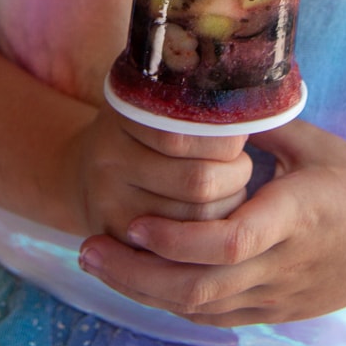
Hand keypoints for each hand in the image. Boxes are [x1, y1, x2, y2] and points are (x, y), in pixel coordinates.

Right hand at [67, 103, 252, 239]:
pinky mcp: (117, 241)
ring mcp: (109, 204)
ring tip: (231, 189)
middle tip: (242, 166)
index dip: (227, 139)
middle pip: (198, 181)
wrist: (87, 170)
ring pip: (196, 218)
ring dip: (228, 206)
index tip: (240, 136)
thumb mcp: (159, 100)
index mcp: (126, 114)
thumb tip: (258, 102)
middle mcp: (110, 158)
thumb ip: (197, 97)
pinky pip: (180, 248)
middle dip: (235, 175)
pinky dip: (207, 235)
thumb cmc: (144, 130)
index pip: (190, 134)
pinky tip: (212, 217)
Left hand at [78, 119, 345, 325]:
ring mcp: (282, 295)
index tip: (135, 220)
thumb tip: (213, 104)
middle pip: (202, 288)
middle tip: (89, 249)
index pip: (231, 242)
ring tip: (102, 261)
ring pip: (203, 309)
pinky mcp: (281, 311)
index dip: (177, 239)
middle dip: (137, 275)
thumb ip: (263, 128)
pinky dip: (176, 300)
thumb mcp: (316, 145)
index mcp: (298, 215)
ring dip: (146, 291)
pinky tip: (146, 279)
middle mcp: (286, 263)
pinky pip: (219, 315)